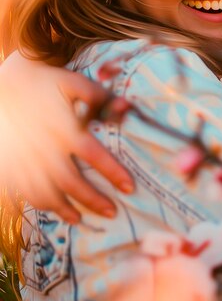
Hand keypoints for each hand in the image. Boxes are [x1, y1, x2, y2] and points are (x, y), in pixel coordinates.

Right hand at [0, 52, 133, 222]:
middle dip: (94, 200)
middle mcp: (46, 149)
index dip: (113, 173)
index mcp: (64, 129)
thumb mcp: (72, 82)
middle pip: (72, 182)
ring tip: (84, 219)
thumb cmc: (44, 83)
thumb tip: (126, 105)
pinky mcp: (13, 167)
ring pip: (48, 194)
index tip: (130, 187)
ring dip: (67, 209)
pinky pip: (27, 193)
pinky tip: (57, 210)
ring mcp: (27, 161)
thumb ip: (98, 95)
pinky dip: (43, 205)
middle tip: (113, 212)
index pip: (94, 156)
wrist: (4, 86)